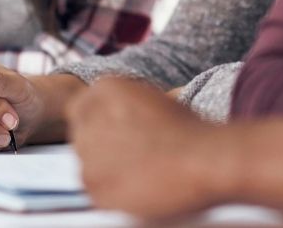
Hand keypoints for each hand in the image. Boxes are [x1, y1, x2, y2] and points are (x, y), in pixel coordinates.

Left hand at [67, 78, 234, 219]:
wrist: (203, 159)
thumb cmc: (190, 129)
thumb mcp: (155, 99)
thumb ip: (126, 105)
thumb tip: (118, 121)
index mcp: (105, 89)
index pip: (79, 107)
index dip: (97, 122)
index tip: (114, 133)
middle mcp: (89, 119)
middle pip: (81, 135)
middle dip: (100, 145)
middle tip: (132, 154)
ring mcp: (89, 155)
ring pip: (87, 164)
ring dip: (106, 168)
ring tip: (140, 171)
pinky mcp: (95, 187)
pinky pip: (96, 191)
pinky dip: (113, 192)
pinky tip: (139, 186)